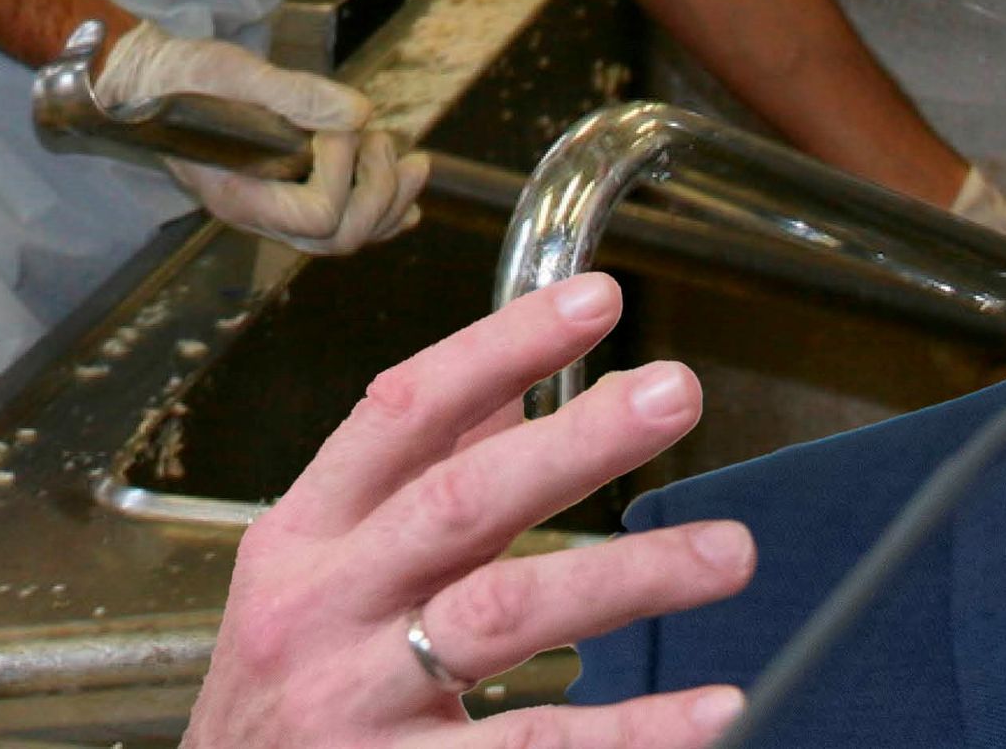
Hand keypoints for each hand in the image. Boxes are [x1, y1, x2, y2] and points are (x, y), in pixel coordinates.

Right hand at [97, 21, 428, 255]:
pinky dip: (384, 206)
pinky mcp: (286, 195)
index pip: (316, 213)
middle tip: (384, 141)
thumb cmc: (180, 79)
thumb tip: (358, 112)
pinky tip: (405, 184)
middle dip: (380, 190)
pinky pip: (343, 222)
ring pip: (347, 237)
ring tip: (413, 161)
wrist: (151, 86)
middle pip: (339, 237)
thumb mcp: (231, 72)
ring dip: (390, 199)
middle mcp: (257, 215)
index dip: (345, 170)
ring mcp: (273, 211)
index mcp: (238, 193)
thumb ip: (294, 93)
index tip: (338, 124)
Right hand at [187, 272, 754, 745]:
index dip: (497, 349)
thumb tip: (513, 392)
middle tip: (673, 395)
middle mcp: (320, 609)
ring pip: (502, 617)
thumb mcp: (316, 577)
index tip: (593, 301)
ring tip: (725, 551)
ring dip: (625, 576)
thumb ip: (409, 487)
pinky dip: (631, 731)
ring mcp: (357, 701)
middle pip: (458, 503)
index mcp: (302, 538)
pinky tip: (712, 710)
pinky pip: (534, 748)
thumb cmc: (280, 697)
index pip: (399, 413)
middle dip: (574, 442)